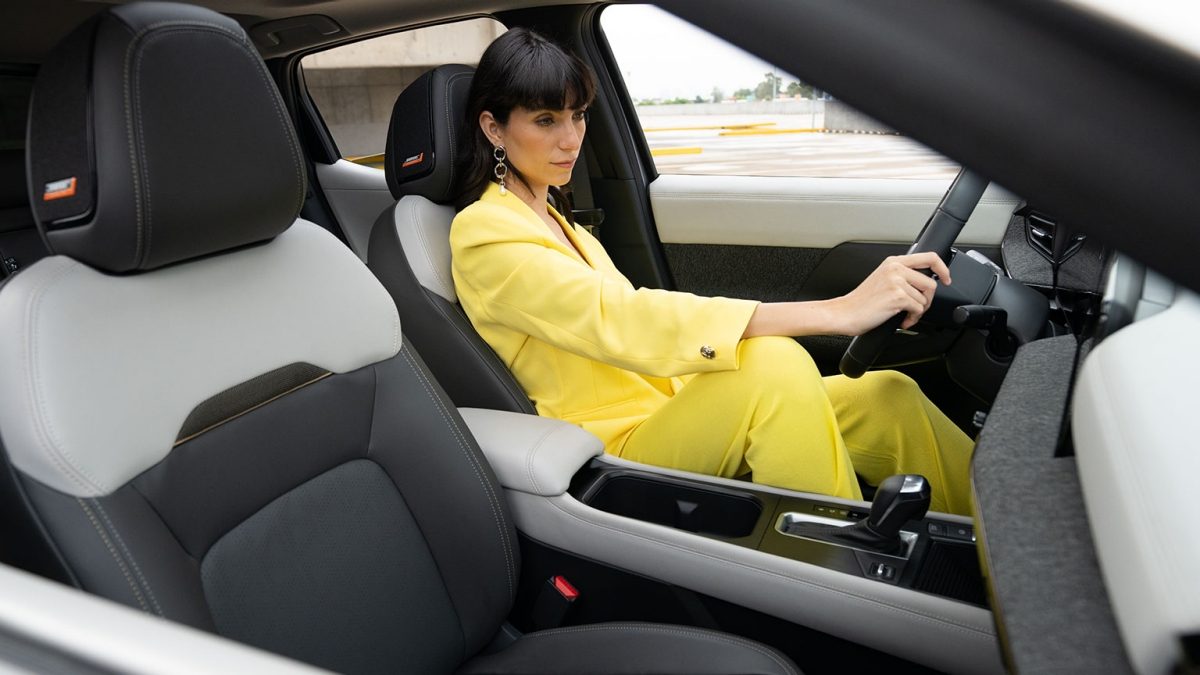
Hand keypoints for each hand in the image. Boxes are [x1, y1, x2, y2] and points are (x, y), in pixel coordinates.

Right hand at [833, 252, 951, 334]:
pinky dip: (912, 319)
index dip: (943, 268)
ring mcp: (896, 281)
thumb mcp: (882, 280)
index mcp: (893, 262)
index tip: (946, 278)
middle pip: (931, 283)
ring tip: (904, 315)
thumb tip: (924, 283)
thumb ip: (902, 276)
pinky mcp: (897, 296)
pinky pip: (918, 309)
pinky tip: (901, 320)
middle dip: (927, 300)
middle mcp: (896, 268)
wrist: (846, 313)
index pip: (929, 257)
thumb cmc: (861, 301)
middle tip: (916, 308)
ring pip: (924, 299)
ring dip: (917, 311)